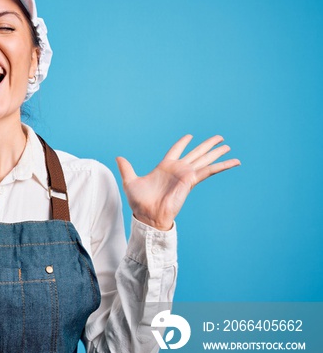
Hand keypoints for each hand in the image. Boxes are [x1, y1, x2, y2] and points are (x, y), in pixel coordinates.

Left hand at [116, 135, 239, 230]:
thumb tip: (118, 157)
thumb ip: (126, 168)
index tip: (189, 136)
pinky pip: (209, 171)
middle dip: (206, 145)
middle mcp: (177, 170)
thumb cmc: (139, 202)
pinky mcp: (191, 180)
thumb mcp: (130, 181)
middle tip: (219, 138)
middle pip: (195, 153)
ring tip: (227, 145)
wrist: (148, 215)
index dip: (182, 144)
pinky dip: (222, 166)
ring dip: (216, 153)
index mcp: (164, 167)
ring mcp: (185, 175)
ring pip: (204, 160)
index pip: (175, 151)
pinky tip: (234, 161)